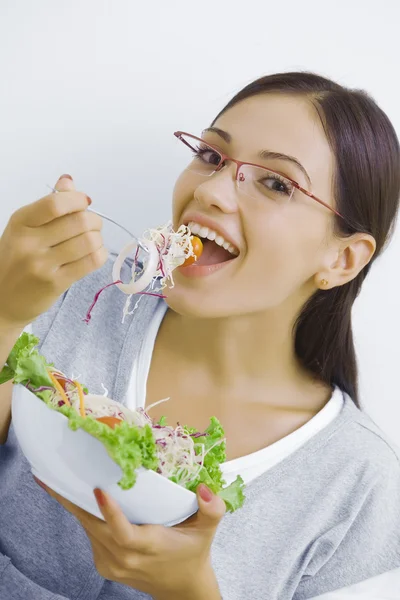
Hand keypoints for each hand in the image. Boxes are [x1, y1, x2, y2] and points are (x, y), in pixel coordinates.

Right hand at [0, 175, 107, 326]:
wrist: (3, 299)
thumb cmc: (17, 259)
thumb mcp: (25, 228)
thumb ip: (49, 205)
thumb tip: (68, 180)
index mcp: (21, 222)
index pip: (55, 203)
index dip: (77, 200)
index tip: (85, 202)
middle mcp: (29, 243)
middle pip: (78, 222)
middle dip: (94, 221)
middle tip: (93, 225)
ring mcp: (42, 265)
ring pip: (89, 242)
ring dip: (98, 238)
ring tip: (92, 240)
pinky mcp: (56, 283)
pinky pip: (91, 262)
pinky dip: (99, 254)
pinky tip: (94, 253)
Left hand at [35, 478, 224, 599]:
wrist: (181, 589)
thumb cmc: (194, 552)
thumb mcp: (208, 530)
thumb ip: (213, 509)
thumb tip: (205, 487)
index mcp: (148, 547)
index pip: (123, 533)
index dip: (110, 513)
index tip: (98, 490)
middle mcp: (124, 558)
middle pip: (93, 527)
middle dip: (73, 500)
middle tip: (55, 473)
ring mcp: (111, 564)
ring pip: (88, 529)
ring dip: (73, 504)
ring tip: (57, 477)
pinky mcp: (104, 565)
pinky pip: (90, 534)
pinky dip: (83, 515)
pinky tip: (75, 495)